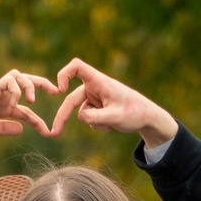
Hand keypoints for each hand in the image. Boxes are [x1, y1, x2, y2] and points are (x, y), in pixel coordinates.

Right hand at [0, 70, 62, 138]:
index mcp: (4, 108)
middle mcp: (5, 97)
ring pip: (22, 77)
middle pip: (29, 85)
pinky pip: (10, 81)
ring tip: (31, 101)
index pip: (27, 113)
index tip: (48, 133)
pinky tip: (14, 101)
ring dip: (31, 85)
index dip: (38, 122)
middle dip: (44, 85)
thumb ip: (4, 128)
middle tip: (57, 91)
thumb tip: (21, 130)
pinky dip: (16, 89)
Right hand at [50, 60, 178, 149]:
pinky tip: (111, 124)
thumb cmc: (135, 112)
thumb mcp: (116, 117)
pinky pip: (88, 119)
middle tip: (54, 133)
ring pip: (81, 113)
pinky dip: (98, 125)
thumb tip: (81, 117)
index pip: (77, 67)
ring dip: (94, 122)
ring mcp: (94, 97)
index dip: (64, 74)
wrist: (147, 118)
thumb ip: (96, 118)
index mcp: (99, 81)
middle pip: (71, 99)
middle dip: (63, 117)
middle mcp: (94, 87)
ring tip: (111, 123)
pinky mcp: (96, 107)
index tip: (60, 90)